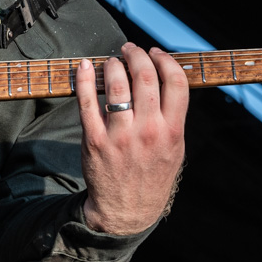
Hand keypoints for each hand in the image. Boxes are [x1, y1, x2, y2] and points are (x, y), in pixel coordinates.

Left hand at [75, 43, 187, 234]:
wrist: (126, 211)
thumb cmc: (152, 175)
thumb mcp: (175, 149)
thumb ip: (172, 116)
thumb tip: (164, 77)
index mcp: (172, 131)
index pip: (176, 82)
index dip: (165, 60)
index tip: (156, 53)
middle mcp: (148, 131)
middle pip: (145, 77)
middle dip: (137, 55)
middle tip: (130, 50)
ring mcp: (120, 135)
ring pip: (117, 85)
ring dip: (114, 64)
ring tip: (113, 62)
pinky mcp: (94, 140)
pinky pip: (87, 102)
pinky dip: (86, 79)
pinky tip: (86, 66)